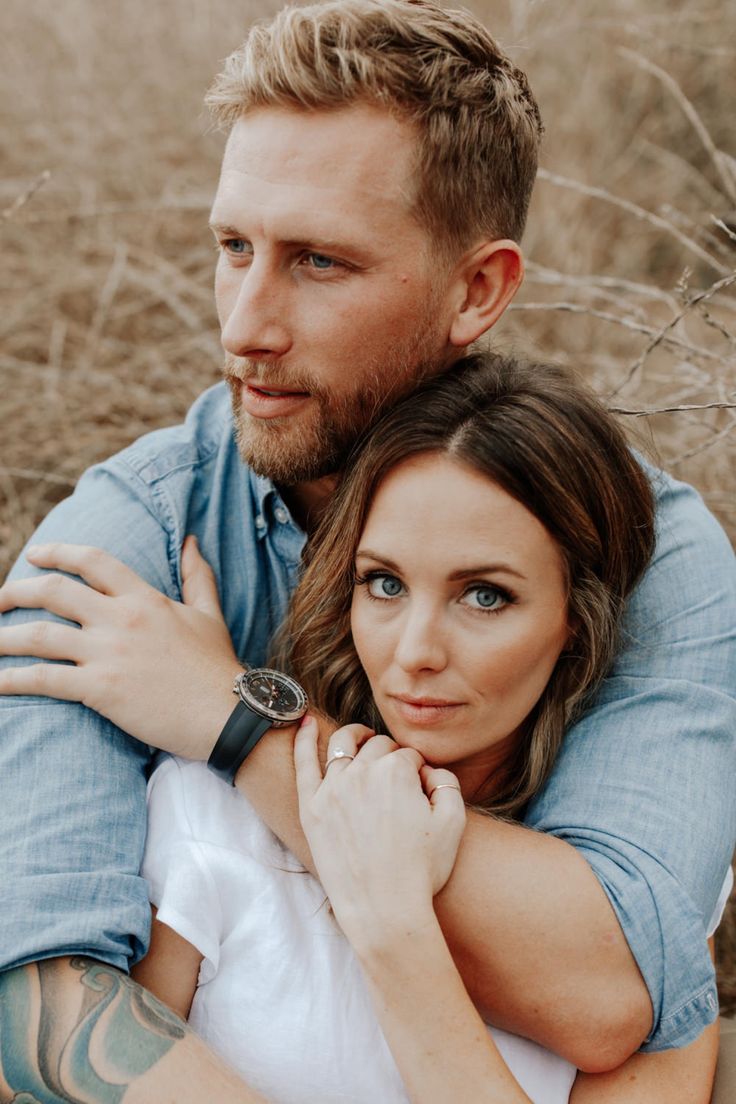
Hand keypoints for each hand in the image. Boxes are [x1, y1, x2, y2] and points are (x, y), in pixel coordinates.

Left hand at [0, 538, 241, 757]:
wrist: (228, 714)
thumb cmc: (218, 668)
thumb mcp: (209, 614)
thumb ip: (197, 576)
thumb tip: (191, 541)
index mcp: (144, 598)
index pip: (93, 561)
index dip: (58, 553)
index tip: (33, 556)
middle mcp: (121, 618)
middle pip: (53, 591)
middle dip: (15, 591)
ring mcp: (108, 653)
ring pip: (38, 635)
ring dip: (2, 637)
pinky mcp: (99, 689)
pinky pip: (43, 679)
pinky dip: (12, 679)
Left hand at [294, 716, 465, 950]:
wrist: (385, 912)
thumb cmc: (421, 872)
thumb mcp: (453, 824)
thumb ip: (447, 783)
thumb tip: (429, 770)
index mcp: (396, 771)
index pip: (408, 756)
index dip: (417, 772)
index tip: (420, 792)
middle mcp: (361, 772)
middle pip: (378, 748)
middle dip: (390, 757)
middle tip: (396, 780)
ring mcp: (332, 788)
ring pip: (344, 745)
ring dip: (356, 736)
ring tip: (362, 738)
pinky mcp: (311, 807)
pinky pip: (303, 763)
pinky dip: (304, 738)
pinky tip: (305, 721)